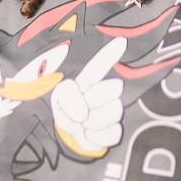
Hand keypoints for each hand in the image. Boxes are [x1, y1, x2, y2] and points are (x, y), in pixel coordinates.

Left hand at [51, 36, 126, 154]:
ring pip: (114, 111)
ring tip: (82, 125)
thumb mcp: (58, 100)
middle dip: (89, 103)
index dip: (111, 53)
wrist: (69, 139)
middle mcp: (106, 91)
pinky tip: (88, 135)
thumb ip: (67, 96)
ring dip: (90, 124)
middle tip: (78, 113)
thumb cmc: (64, 114)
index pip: (100, 65)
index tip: (122, 41)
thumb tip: (84, 113)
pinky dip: (94, 139)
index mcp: (89, 80)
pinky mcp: (116, 132)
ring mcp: (114, 110)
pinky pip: (113, 133)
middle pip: (112, 88)